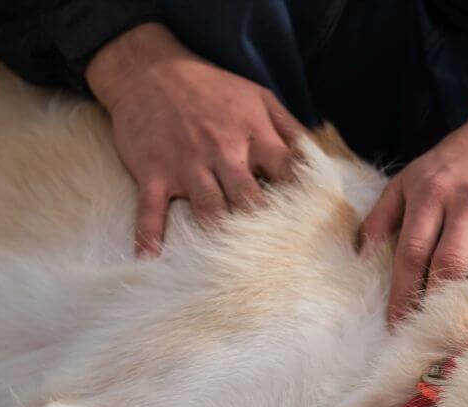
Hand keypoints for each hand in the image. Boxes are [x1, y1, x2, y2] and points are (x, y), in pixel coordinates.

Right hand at [86, 22, 305, 255]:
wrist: (148, 71)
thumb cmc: (211, 88)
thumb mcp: (259, 96)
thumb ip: (290, 129)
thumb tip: (319, 161)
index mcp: (253, 135)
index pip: (286, 174)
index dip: (301, 201)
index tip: (311, 230)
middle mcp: (223, 152)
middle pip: (250, 199)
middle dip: (264, 229)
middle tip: (277, 263)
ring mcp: (186, 165)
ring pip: (208, 209)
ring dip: (219, 239)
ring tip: (231, 273)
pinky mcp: (153, 173)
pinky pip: (151, 211)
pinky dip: (148, 237)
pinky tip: (149, 262)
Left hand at [358, 98, 467, 324]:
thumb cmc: (452, 166)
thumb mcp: (408, 179)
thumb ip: (381, 217)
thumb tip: (360, 256)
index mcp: (431, 193)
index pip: (412, 252)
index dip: (402, 293)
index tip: (395, 325)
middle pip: (449, 265)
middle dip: (434, 306)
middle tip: (424, 337)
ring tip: (457, 335)